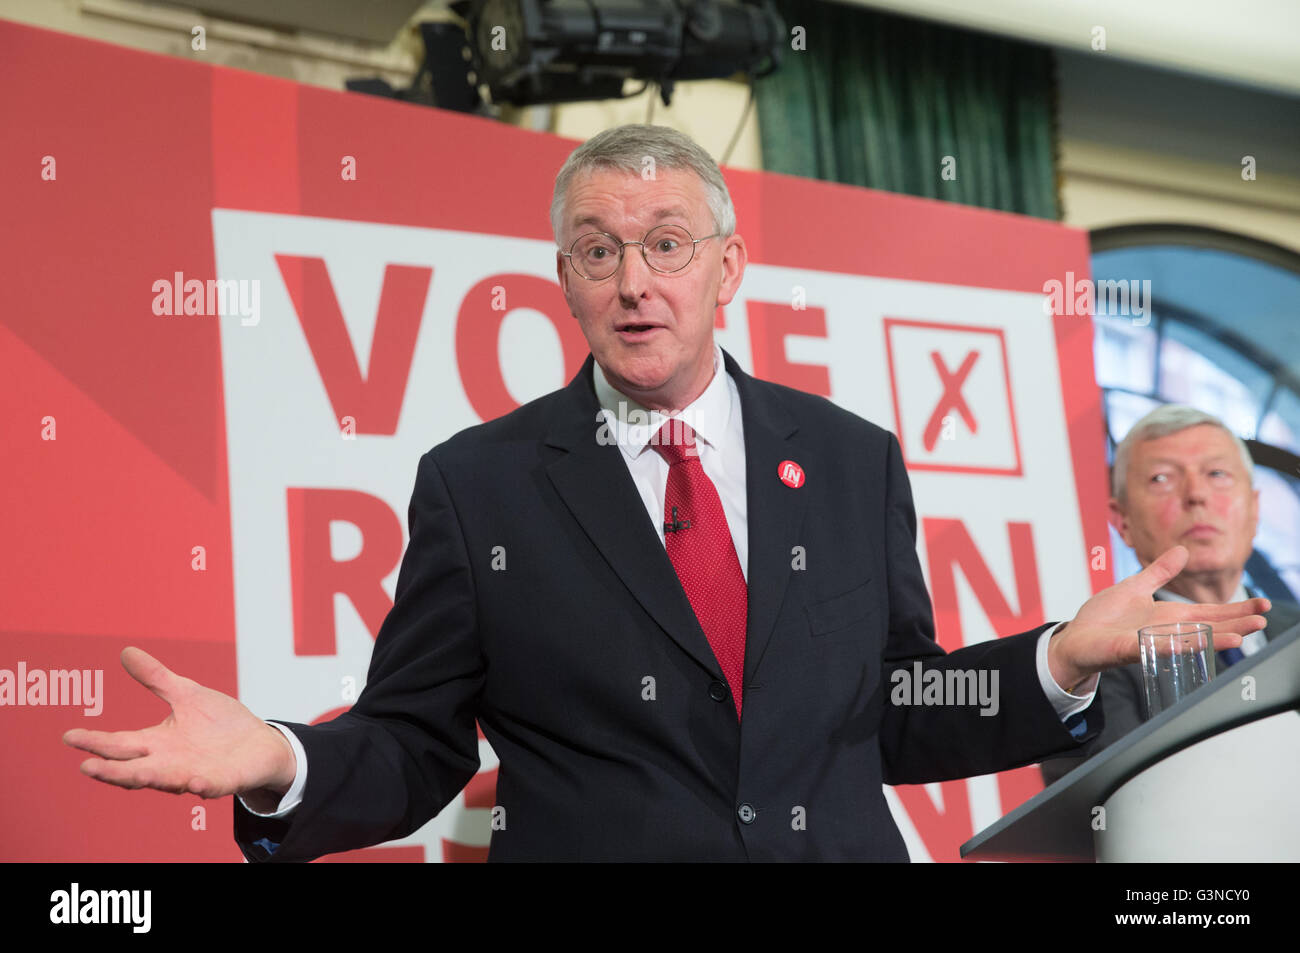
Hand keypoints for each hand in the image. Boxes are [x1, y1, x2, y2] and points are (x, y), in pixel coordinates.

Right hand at [63, 647, 296, 801]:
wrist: (260, 743)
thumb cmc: (220, 723)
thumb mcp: (187, 694)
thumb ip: (156, 678)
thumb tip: (126, 652)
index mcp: (158, 743)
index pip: (120, 744)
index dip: (95, 741)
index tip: (69, 735)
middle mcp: (170, 763)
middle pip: (134, 769)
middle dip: (111, 770)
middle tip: (86, 767)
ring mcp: (193, 774)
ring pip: (165, 782)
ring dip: (146, 780)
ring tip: (127, 778)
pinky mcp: (221, 781)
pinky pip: (209, 786)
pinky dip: (200, 786)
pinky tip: (194, 782)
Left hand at [1048, 545, 1269, 691]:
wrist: (1075, 638)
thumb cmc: (1103, 617)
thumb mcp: (1135, 587)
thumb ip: (1159, 572)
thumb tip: (1182, 551)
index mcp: (1169, 616)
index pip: (1210, 613)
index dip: (1235, 609)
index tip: (1262, 606)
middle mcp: (1166, 631)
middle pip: (1208, 628)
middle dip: (1236, 624)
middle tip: (1263, 620)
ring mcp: (1151, 642)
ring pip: (1190, 641)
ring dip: (1216, 639)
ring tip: (1242, 637)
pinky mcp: (1131, 649)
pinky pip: (1157, 647)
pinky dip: (1176, 645)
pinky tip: (1195, 642)